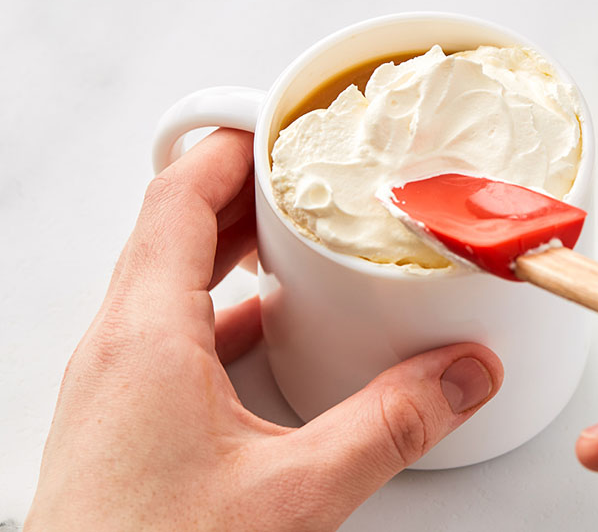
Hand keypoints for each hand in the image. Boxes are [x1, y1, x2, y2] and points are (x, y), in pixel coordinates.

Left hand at [25, 129, 502, 530]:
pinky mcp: (124, 417)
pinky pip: (171, 331)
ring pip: (170, 280)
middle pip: (174, 227)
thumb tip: (460, 377)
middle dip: (244, 192)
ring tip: (297, 242)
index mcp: (145, 336)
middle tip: (307, 176)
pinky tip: (273, 333)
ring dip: (231, 250)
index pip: (178, 196)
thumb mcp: (295, 493)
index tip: (285, 127)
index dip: (233, 148)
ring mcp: (115, 383)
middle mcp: (117, 348)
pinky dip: (223, 310)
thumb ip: (390, 426)